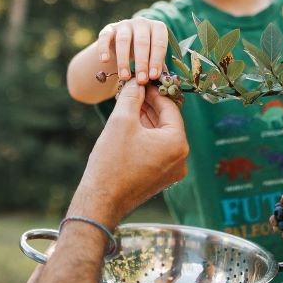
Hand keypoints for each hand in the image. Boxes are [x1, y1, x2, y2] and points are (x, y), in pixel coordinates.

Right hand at [69, 81, 188, 227]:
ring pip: (161, 136)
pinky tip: (129, 126)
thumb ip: (132, 96)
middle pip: (167, 122)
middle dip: (149, 105)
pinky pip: (156, 150)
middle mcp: (180, 159)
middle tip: (133, 90)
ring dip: (146, 120)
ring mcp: (171, 171)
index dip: (154, 91)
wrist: (101, 202)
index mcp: (177, 144)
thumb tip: (136, 82)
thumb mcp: (121, 121)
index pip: (170, 108)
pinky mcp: (160, 179)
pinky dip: (145, 137)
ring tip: (128, 105)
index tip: (141, 81)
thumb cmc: (111, 162)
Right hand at [95, 18, 168, 84]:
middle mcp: (142, 23)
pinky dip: (104, 48)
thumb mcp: (153, 57)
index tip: (153, 77)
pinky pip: (105, 37)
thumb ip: (159, 66)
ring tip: (124, 77)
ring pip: (123, 40)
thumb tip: (164, 80)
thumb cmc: (145, 54)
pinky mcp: (109, 29)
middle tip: (141, 80)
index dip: (156, 60)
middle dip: (142, 63)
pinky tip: (104, 60)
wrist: (125, 46)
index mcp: (157, 28)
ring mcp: (125, 24)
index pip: (159, 43)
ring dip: (124, 60)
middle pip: (142, 42)